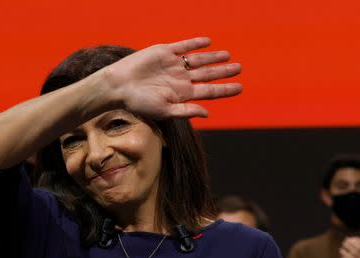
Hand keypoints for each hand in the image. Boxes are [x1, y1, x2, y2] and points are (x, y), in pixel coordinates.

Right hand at [102, 37, 241, 119]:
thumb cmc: (139, 103)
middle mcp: (180, 80)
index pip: (209, 92)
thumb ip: (186, 112)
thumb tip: (208, 113)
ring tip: (227, 55)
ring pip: (198, 60)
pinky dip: (195, 44)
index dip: (225, 90)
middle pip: (207, 75)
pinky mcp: (164, 52)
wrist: (119, 85)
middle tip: (239, 68)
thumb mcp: (164, 111)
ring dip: (213, 58)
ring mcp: (173, 65)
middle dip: (223, 72)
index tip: (240, 88)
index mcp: (182, 95)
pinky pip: (183, 47)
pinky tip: (207, 42)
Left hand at [339, 237, 359, 257]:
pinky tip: (340, 250)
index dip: (357, 239)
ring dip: (348, 246)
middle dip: (352, 242)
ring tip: (343, 244)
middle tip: (345, 240)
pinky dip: (344, 252)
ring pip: (355, 251)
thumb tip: (347, 238)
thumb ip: (353, 247)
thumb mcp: (356, 254)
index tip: (350, 237)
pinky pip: (349, 257)